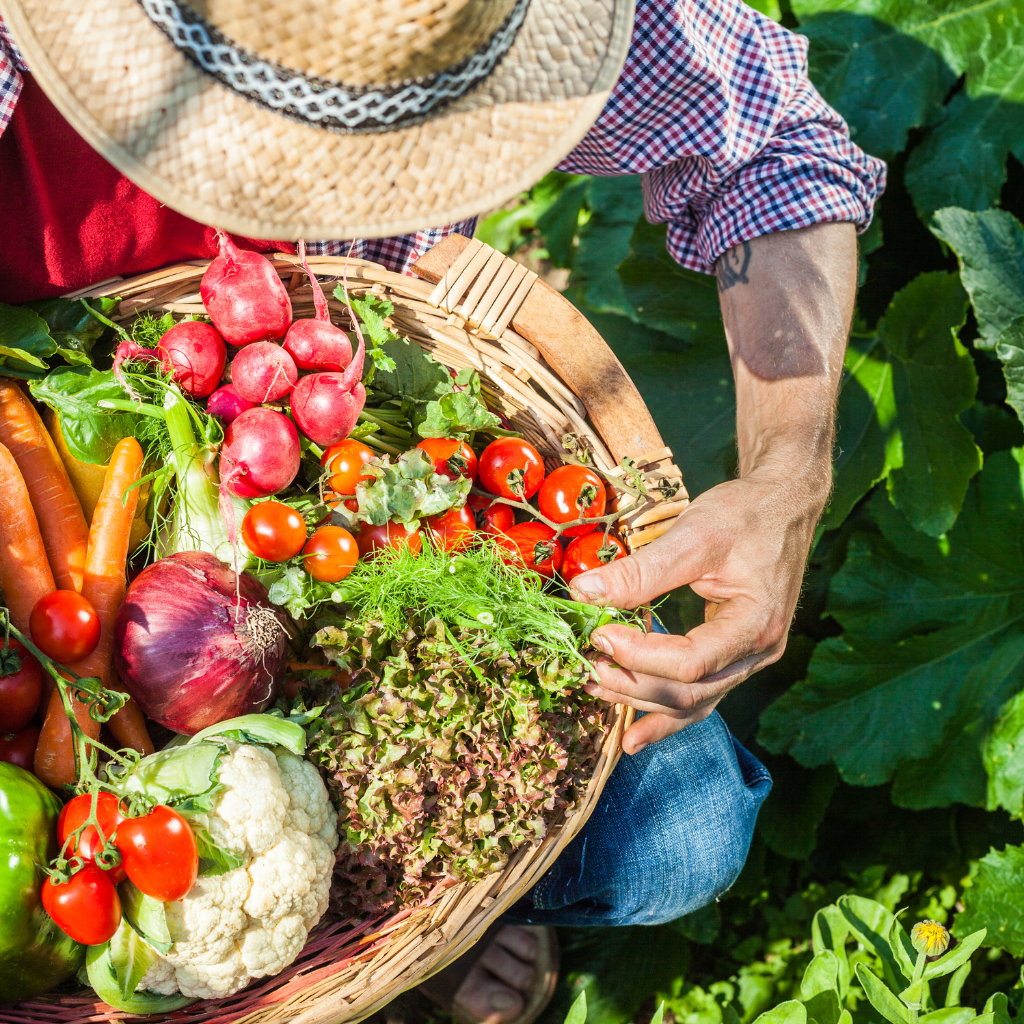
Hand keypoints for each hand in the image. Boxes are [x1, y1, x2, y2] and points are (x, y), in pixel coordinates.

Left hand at [571, 466, 824, 753]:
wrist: (783, 504)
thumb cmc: (745, 514)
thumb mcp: (694, 534)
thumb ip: (641, 570)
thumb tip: (583, 592)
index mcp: (756, 623)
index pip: (691, 661)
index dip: (640, 655)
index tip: (599, 634)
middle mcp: (758, 652)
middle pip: (690, 693)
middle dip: (633, 685)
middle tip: (586, 666)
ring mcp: (748, 659)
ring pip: (693, 702)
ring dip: (641, 702)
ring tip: (595, 690)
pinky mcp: (734, 656)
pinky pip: (700, 695)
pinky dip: (664, 713)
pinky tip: (633, 734)